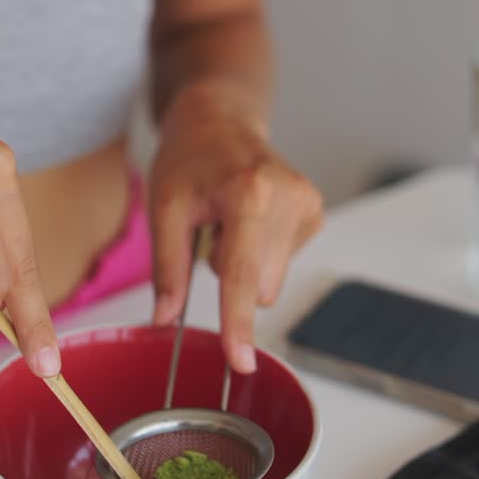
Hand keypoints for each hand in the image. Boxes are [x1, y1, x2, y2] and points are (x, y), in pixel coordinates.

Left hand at [149, 80, 322, 372]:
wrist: (220, 119)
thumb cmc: (189, 158)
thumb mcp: (164, 207)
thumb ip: (166, 267)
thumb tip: (164, 318)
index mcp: (249, 193)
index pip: (242, 274)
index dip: (238, 322)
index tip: (239, 360)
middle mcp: (288, 196)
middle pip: (257, 284)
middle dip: (229, 273)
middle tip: (210, 230)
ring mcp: (308, 203)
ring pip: (271, 279)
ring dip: (245, 262)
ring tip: (230, 220)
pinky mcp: (315, 211)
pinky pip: (283, 262)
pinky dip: (260, 251)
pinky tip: (249, 219)